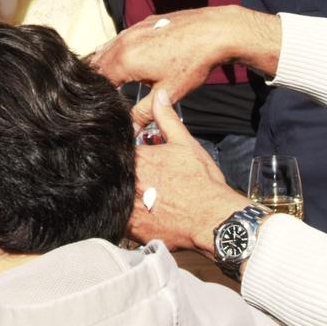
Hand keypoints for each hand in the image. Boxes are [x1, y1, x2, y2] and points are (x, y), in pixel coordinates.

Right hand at [89, 6, 277, 123]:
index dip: (97, 96)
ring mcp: (132, 30)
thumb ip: (143, 113)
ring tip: (107, 82)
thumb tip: (130, 131)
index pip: (97, 81)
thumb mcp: (167, 93)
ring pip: (106, 48)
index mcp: (124, 60)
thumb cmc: (192, 63)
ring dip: (104, 64)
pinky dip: (115, 50)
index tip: (100, 108)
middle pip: (96, 63)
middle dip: (96, 80)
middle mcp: (122, 42)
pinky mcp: (142, 23)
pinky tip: (124, 60)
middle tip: (99, 97)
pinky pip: (120, 38)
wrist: (213, 31)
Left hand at [129, 88, 247, 251]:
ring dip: (121, 197)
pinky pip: (119, 222)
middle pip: (113, 176)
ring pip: (114, 199)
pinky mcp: (132, 229)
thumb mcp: (186, 144)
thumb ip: (167, 119)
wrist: (213, 219)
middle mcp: (128, 183)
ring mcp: (128, 208)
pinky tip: (142, 216)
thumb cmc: (202, 183)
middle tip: (143, 181)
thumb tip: (160, 96)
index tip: (132, 160)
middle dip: (120, 176)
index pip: (116, 151)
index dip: (121, 154)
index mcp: (138, 159)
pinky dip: (127, 218)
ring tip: (144, 199)